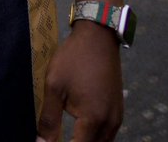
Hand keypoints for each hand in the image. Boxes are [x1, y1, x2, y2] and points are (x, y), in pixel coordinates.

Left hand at [36, 22, 123, 141]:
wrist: (98, 36)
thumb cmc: (74, 58)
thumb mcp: (54, 86)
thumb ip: (48, 119)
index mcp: (93, 119)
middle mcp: (109, 123)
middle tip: (55, 139)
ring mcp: (117, 118)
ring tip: (67, 137)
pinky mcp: (118, 111)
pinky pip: (108, 136)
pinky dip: (95, 139)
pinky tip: (81, 134)